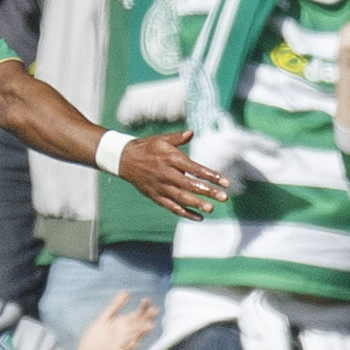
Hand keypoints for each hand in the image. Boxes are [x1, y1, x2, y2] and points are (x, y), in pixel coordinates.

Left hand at [72, 293, 159, 349]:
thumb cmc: (96, 336)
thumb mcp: (105, 317)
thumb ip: (116, 305)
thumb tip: (126, 292)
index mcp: (123, 324)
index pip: (137, 315)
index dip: (143, 308)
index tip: (147, 300)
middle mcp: (125, 333)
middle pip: (139, 325)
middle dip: (147, 319)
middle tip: (154, 311)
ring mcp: (121, 344)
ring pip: (135, 337)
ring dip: (142, 332)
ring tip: (149, 326)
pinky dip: (130, 347)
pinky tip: (135, 342)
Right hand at [112, 132, 227, 218]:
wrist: (124, 159)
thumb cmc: (147, 148)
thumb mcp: (161, 139)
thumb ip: (178, 138)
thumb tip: (191, 133)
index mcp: (171, 159)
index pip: (195, 169)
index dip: (211, 176)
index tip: (225, 182)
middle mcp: (167, 174)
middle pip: (191, 185)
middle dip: (208, 191)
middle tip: (224, 197)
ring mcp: (161, 187)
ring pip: (181, 198)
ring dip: (197, 204)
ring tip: (211, 208)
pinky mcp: (156, 196)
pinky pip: (172, 207)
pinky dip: (185, 213)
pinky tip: (198, 217)